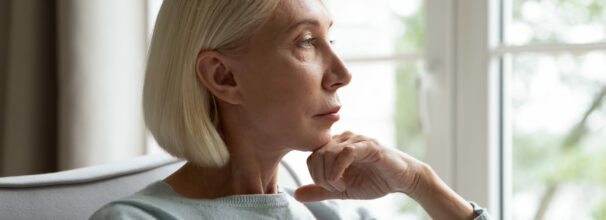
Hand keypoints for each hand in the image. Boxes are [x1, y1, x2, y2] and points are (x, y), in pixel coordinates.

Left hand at [294, 131, 427, 201]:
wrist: (402, 180)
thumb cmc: (374, 181)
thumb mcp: (342, 190)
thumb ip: (320, 191)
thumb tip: (295, 195)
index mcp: (335, 147)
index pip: (312, 156)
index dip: (316, 175)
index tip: (330, 188)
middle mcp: (343, 139)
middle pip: (317, 154)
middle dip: (321, 176)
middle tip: (336, 188)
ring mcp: (356, 140)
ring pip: (328, 152)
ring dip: (330, 174)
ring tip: (342, 186)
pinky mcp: (368, 145)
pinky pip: (345, 152)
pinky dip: (338, 168)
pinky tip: (341, 180)